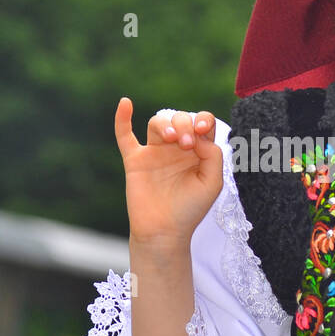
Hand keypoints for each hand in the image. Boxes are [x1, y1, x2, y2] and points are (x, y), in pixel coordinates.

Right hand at [114, 98, 222, 249]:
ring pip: (157, 123)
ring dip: (166, 123)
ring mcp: (154, 153)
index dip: (203, 120)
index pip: (202, 124)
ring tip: (172, 138)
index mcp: (197, 152)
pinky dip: (122, 118)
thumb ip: (212, 155)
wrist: (164, 232)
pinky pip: (124, 136)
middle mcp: (176, 149)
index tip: (202, 130)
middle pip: (180, 119)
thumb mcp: (212, 183)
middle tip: (186, 144)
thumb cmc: (190, 209)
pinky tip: (125, 103)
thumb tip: (199, 136)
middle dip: (185, 124)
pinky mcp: (135, 161)